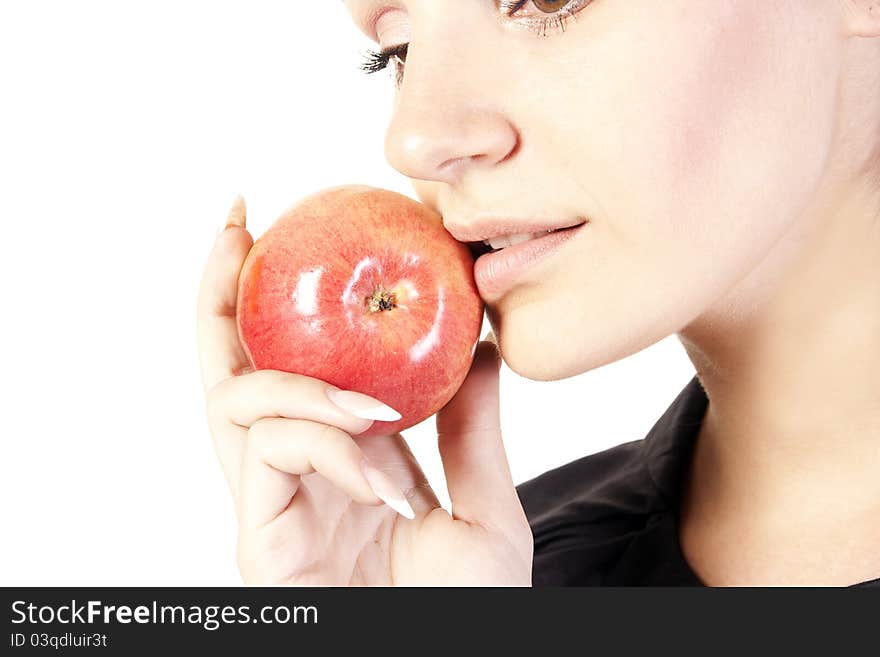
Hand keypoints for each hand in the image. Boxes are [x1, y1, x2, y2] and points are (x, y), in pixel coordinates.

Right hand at [197, 196, 532, 584]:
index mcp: (334, 465)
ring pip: (239, 402)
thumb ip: (473, 431)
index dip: (269, 303)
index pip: (283, 371)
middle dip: (219, 293)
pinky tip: (384, 472)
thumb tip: (480, 348)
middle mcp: (290, 477)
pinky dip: (329, 443)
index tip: (275, 231)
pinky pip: (273, 454)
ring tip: (374, 409)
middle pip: (229, 370)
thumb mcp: (484, 506)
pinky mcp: (260, 538)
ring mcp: (269, 506)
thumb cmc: (466, 610)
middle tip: (237, 224)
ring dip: (305, 383)